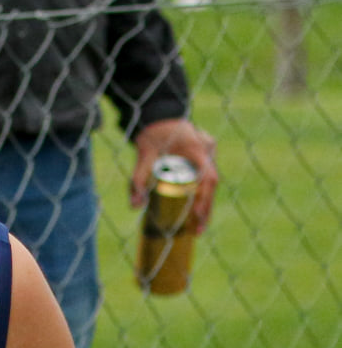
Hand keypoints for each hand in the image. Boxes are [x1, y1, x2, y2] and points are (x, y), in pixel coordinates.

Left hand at [131, 117, 218, 232]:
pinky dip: (204, 191)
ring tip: (198, 224)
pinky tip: (198, 208)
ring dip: (206, 201)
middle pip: (212, 183)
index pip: (207, 178)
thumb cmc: (152, 136)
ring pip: (211, 179)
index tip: (199, 218)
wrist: (159, 116)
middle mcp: (207, 148)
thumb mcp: (142, 158)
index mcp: (195, 149)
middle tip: (198, 231)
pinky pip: (208, 173)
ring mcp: (210, 148)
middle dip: (206, 209)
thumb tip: (136, 206)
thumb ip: (137, 181)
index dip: (206, 200)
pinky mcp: (208, 151)